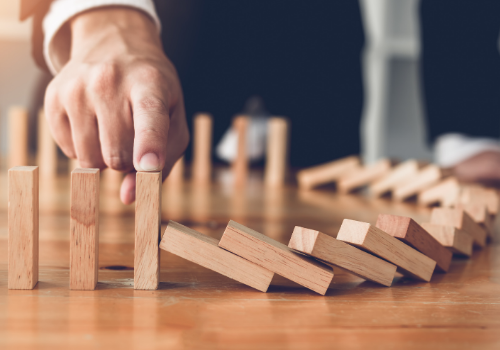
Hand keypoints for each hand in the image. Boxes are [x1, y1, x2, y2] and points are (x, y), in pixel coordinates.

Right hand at [44, 7, 188, 203]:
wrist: (114, 44)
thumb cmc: (153, 91)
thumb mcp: (173, 118)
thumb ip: (164, 161)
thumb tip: (129, 197)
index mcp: (149, 83)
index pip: (149, 118)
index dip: (148, 146)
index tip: (149, 166)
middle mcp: (110, 80)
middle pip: (117, 154)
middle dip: (127, 162)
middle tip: (132, 140)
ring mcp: (77, 87)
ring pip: (90, 159)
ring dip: (105, 158)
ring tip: (114, 131)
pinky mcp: (53, 97)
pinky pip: (68, 151)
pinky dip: (84, 149)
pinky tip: (94, 125)